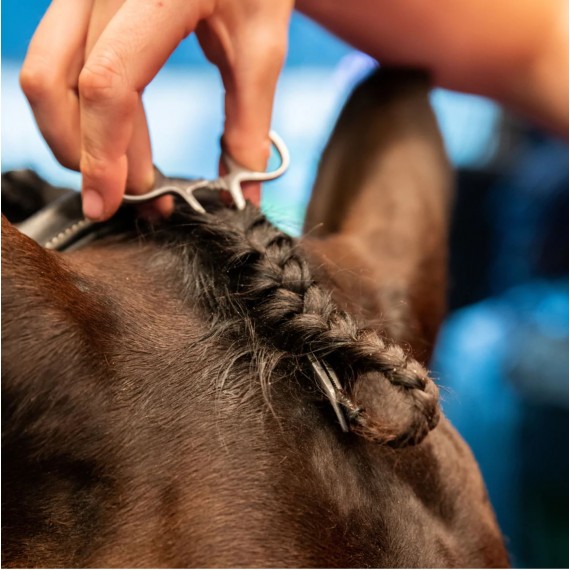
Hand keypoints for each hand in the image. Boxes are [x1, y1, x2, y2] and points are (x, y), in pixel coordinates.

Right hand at [20, 0, 292, 219]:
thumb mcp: (261, 49)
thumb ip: (248, 126)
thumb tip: (242, 193)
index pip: (109, 82)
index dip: (103, 153)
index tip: (109, 203)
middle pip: (63, 82)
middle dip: (90, 155)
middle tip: (135, 199)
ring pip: (48, 71)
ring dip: (78, 137)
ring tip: (130, 177)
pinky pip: (60, 59)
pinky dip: (81, 110)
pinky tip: (119, 140)